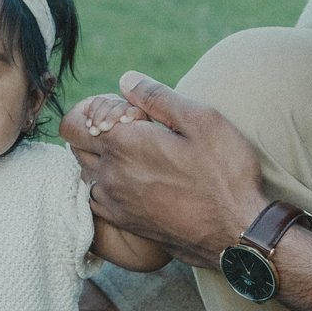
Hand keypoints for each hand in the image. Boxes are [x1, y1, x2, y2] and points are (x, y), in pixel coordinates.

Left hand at [64, 72, 267, 268]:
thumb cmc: (224, 173)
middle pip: (74, 146)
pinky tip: (137, 181)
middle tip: (130, 129)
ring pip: (85, 172)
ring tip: (137, 155)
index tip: (124, 111)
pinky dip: (106, 186)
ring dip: (99, 159)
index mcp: (123, 144)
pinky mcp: (124, 223)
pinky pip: (97, 198)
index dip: (94, 108)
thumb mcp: (201, 121)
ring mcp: (114, 202)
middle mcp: (110, 174)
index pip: (74, 121)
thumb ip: (157, 97)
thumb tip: (125, 79)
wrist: (237, 231)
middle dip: (93, 130)